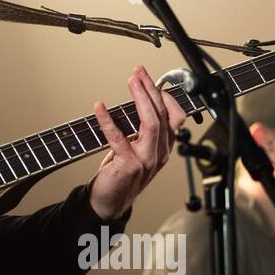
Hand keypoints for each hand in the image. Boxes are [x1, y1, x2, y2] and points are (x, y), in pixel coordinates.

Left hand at [87, 65, 187, 219]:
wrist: (110, 202)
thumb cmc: (122, 173)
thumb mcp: (139, 149)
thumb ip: (144, 130)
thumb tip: (141, 101)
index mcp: (164, 147)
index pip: (175, 116)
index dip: (164, 95)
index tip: (150, 79)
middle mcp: (160, 153)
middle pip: (163, 114)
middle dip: (151, 89)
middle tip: (138, 71)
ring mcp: (147, 160)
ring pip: (151, 123)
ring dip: (140, 98)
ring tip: (131, 81)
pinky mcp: (129, 165)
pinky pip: (118, 138)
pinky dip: (108, 120)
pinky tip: (99, 107)